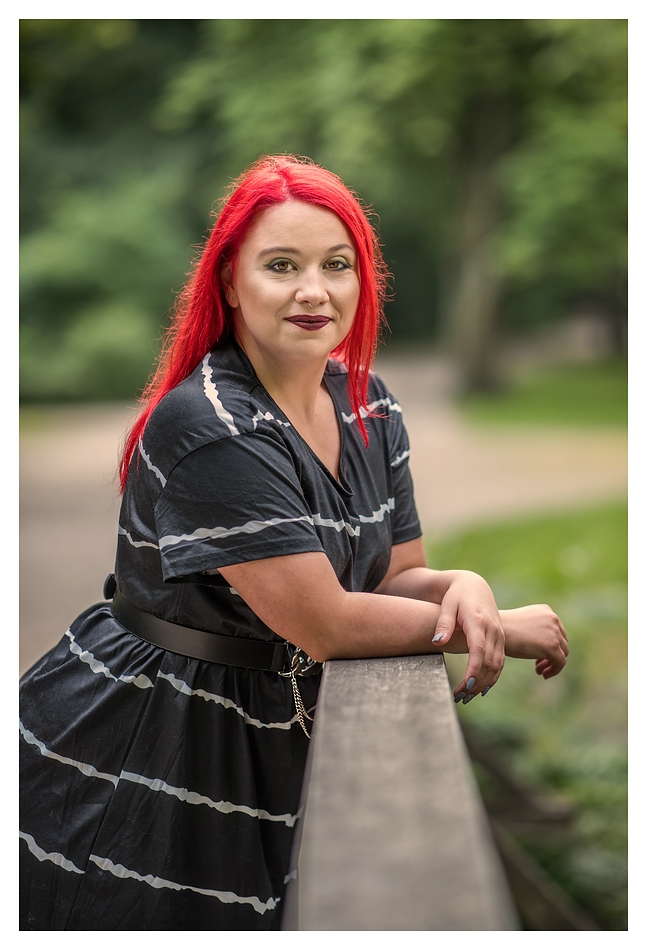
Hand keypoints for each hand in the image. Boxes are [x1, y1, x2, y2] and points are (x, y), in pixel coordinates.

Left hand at [432, 571, 505, 701]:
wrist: (473, 586)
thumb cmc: (456, 596)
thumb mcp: (446, 606)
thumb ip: (443, 624)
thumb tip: (437, 642)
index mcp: (479, 621)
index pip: (479, 650)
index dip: (474, 669)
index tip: (465, 684)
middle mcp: (493, 630)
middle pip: (489, 662)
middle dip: (476, 682)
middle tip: (459, 697)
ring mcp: (499, 635)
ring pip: (497, 665)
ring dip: (483, 683)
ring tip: (466, 697)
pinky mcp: (501, 640)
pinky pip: (500, 662)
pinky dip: (492, 677)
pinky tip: (480, 689)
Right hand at [500, 604, 568, 678]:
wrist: (493, 634)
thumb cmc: (502, 631)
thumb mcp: (523, 624)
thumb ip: (536, 629)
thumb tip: (544, 644)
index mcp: (546, 610)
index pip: (557, 630)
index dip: (551, 644)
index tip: (539, 654)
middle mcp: (553, 618)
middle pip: (562, 641)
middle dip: (552, 654)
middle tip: (538, 664)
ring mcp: (554, 632)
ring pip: (563, 652)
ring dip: (552, 663)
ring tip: (539, 670)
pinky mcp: (552, 646)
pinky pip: (561, 662)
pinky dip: (554, 670)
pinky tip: (541, 674)